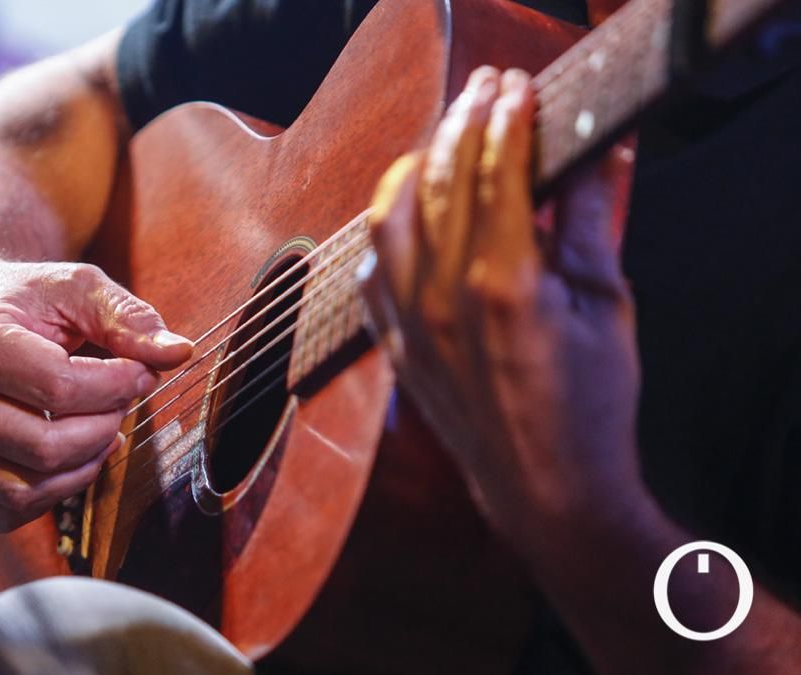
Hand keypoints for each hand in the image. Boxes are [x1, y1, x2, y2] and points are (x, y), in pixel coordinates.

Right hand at [0, 259, 191, 530]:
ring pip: (28, 488)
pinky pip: (12, 510)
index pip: (58, 387)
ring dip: (85, 462)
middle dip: (104, 424)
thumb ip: (127, 317)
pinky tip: (77, 452)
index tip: (141, 371)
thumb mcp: (74, 288)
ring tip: (103, 424)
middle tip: (122, 398)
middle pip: (46, 446)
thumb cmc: (18, 298)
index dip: (117, 385)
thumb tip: (180, 352)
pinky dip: (58, 490)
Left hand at [362, 66, 640, 547]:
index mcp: (504, 280)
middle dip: (462, 121)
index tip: (515, 88)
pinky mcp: (394, 346)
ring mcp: (409, 323)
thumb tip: (594, 151)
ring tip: (439, 142)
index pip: (497, 170)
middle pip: (440, 180)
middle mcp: (442, 295)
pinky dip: (382, 230)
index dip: (506, 118)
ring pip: (389, 217)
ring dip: (411, 167)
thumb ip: (590, 221)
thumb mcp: (606, 305)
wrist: (545, 490)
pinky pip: (369, 271)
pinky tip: (403, 214)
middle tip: (484, 90)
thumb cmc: (587, 407)